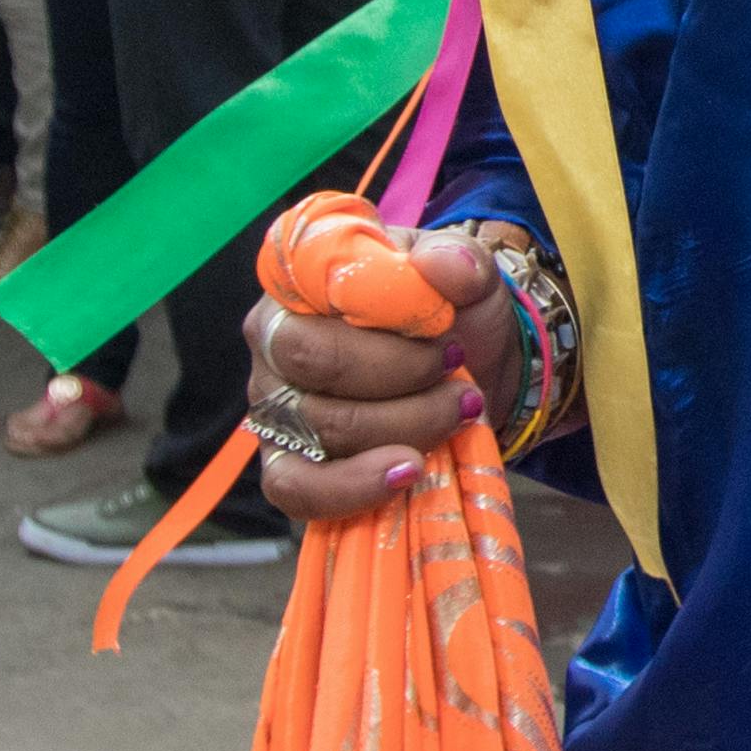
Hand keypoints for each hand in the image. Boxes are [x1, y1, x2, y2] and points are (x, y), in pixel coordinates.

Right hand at [242, 225, 522, 526]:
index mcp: (301, 288)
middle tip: (458, 368)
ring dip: (409, 422)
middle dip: (403, 372)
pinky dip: (355, 487)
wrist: (477, 380)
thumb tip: (442, 263)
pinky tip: (408, 472)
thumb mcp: (468, 277)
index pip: (308, 294)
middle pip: (314, 363)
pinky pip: (297, 489)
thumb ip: (459, 260)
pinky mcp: (287, 468)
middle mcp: (273, 348)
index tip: (442, 325)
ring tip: (461, 409)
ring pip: (323, 427)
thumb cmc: (454, 319)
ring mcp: (275, 411)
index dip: (380, 313)